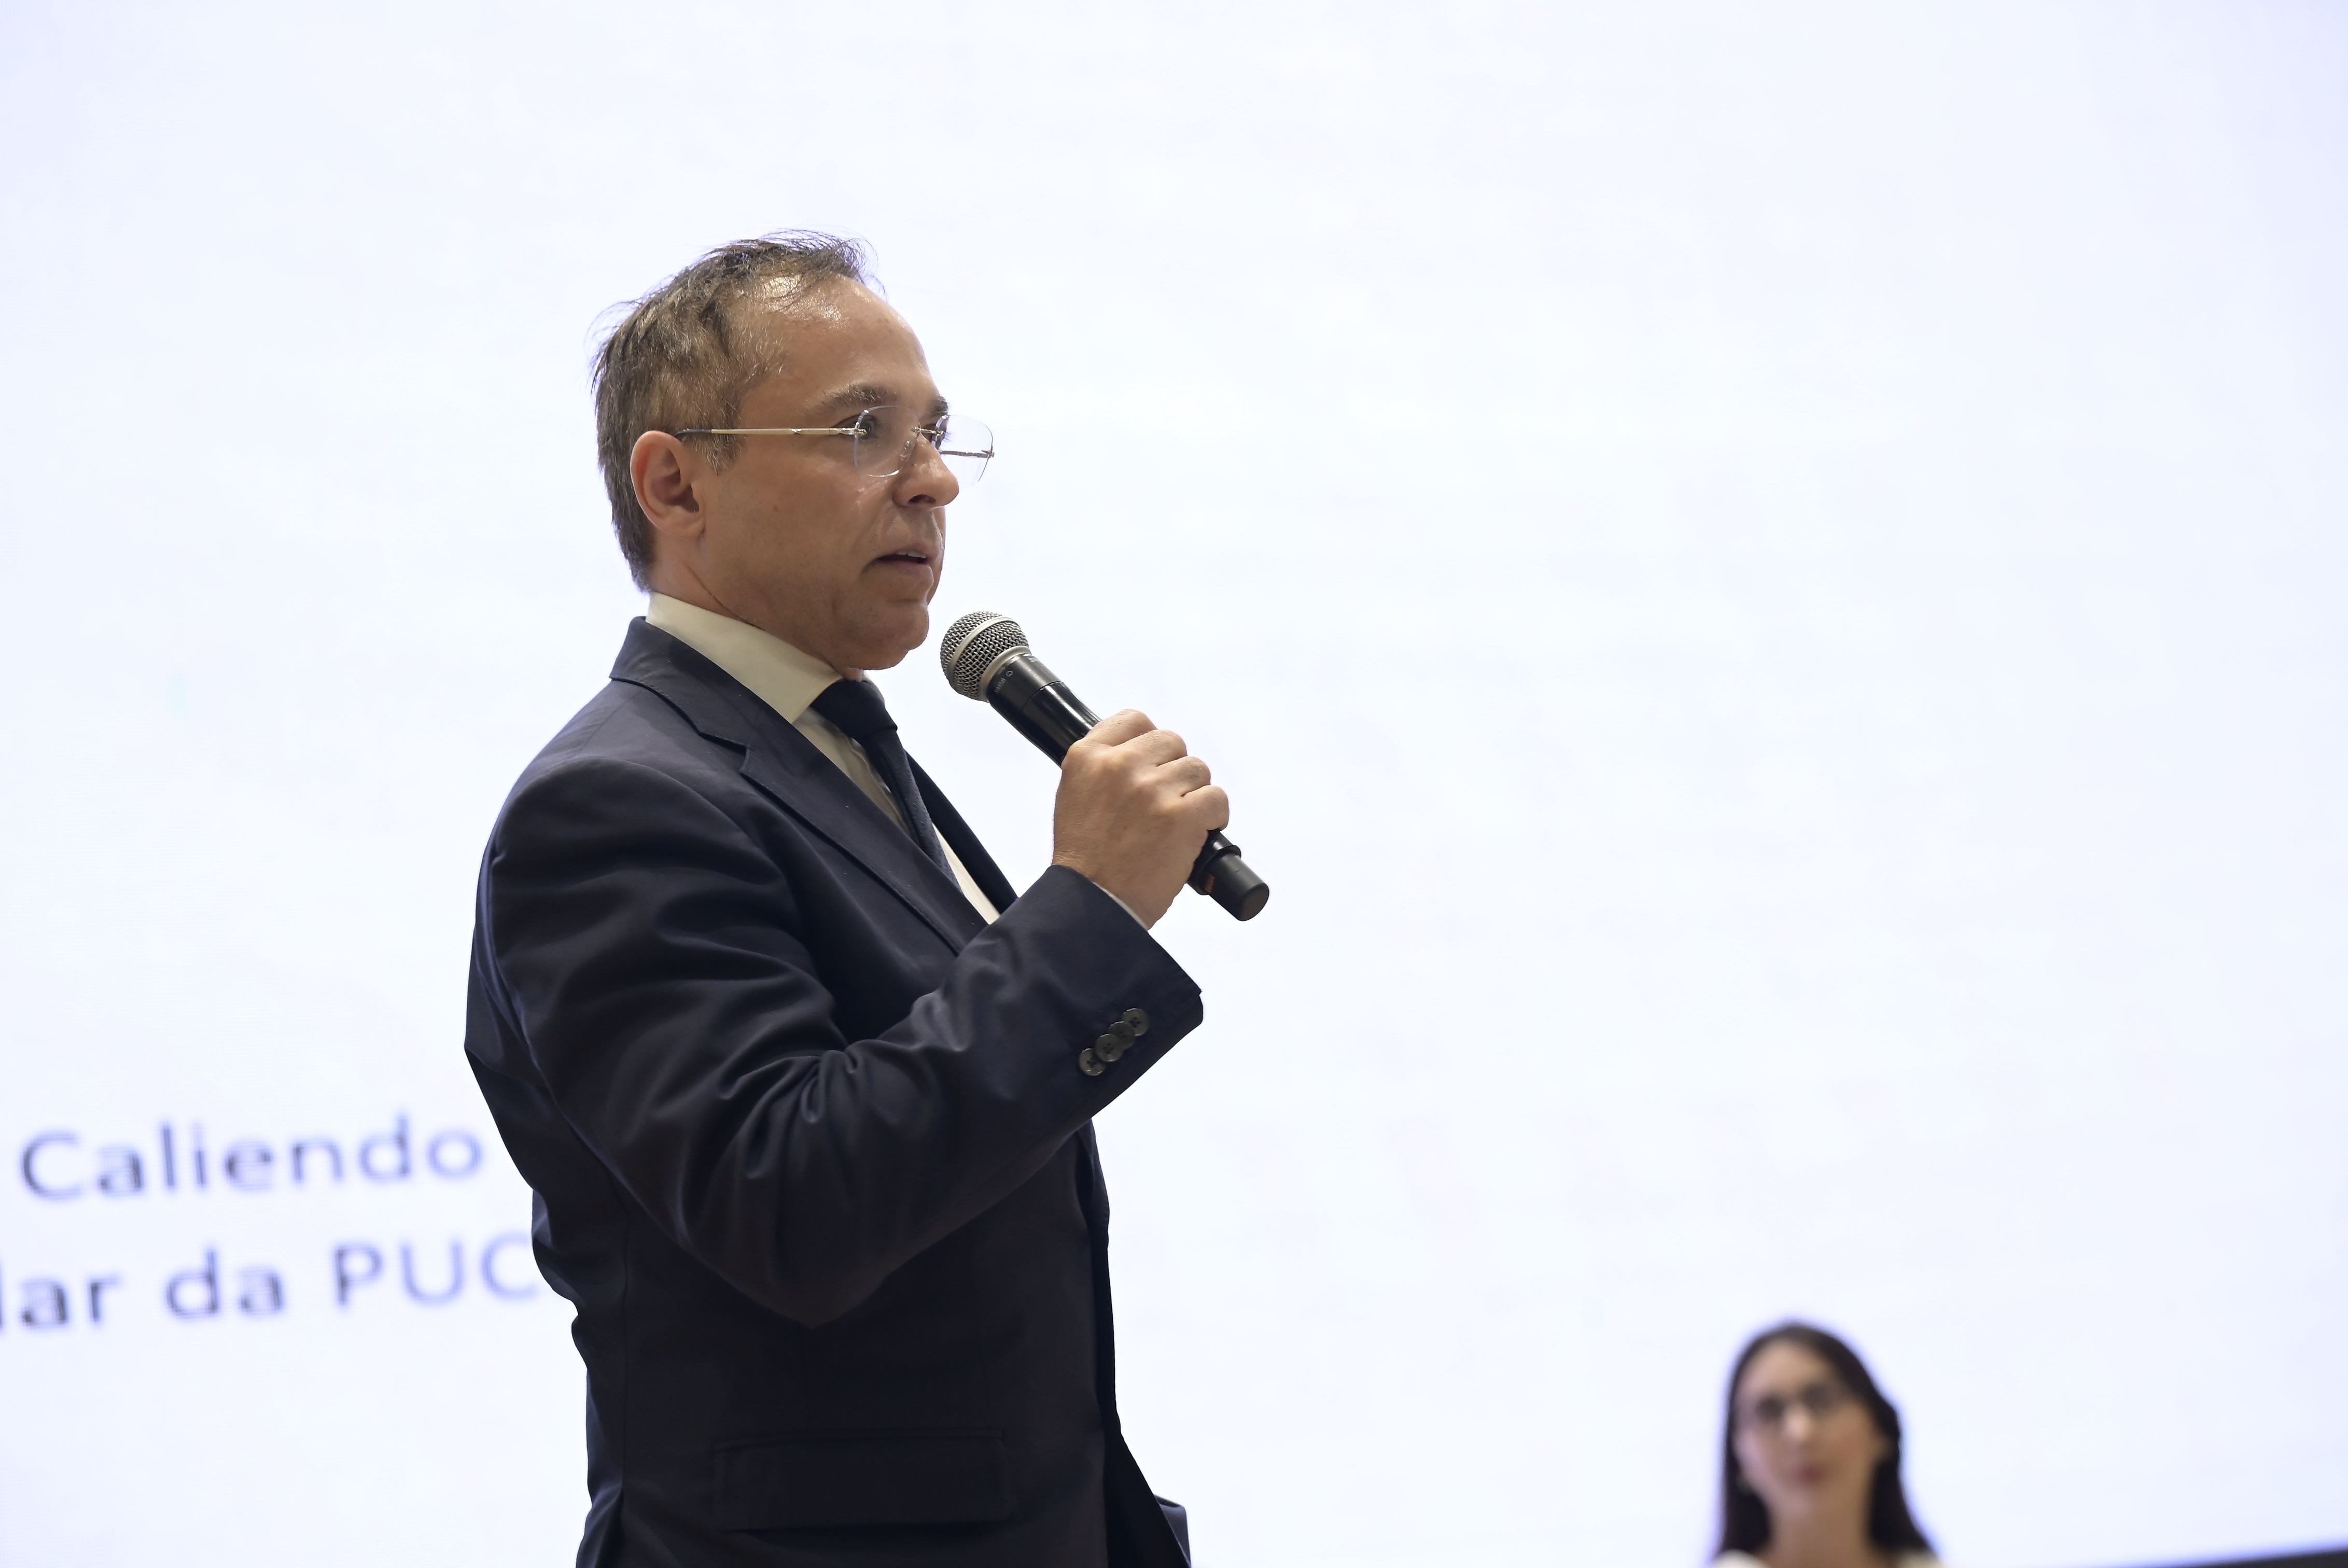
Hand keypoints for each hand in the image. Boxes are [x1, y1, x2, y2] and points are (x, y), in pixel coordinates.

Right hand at [1050, 710, 1230, 927]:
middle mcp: (1120, 765)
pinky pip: (1216, 798)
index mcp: (1088, 757)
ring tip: (1177, 825)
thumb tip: (1140, 754)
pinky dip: (1213, 817)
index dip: (1150, 744)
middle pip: (1171, 742)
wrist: (1093, 905)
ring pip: (1197, 769)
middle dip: (1174, 771)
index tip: (1152, 765)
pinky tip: (1196, 835)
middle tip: (1165, 803)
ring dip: (1194, 795)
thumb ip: (1103, 769)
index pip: (1134, 720)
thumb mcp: (1074, 797)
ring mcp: (1152, 789)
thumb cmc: (1085, 860)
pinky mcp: (1182, 816)